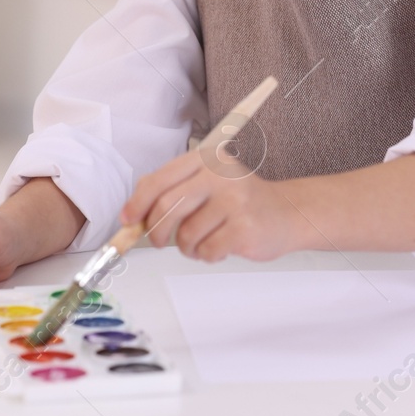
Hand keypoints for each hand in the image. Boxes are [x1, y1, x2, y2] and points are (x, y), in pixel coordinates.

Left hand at [121, 146, 301, 263]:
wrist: (285, 213)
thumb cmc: (240, 202)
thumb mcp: (207, 184)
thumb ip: (172, 191)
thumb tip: (132, 214)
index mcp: (207, 159)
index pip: (159, 180)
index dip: (137, 204)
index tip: (129, 221)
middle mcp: (220, 175)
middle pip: (167, 207)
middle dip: (157, 231)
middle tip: (161, 241)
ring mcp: (234, 200)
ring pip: (186, 234)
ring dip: (188, 247)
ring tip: (202, 242)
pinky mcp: (244, 227)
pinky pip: (207, 250)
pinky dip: (207, 255)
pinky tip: (220, 247)